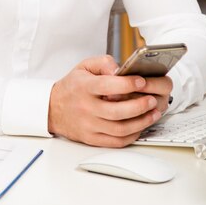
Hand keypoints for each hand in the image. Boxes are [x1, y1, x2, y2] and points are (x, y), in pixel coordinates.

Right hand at [48, 55, 164, 146]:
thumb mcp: (84, 67)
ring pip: (120, 129)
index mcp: (84, 87)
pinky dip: (132, 135)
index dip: (128, 84)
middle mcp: (86, 108)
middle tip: (152, 99)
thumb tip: (120, 69)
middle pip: (117, 111)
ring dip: (141, 122)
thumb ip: (103, 63)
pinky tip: (141, 126)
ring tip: (153, 113)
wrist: (53, 108)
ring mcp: (89, 126)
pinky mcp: (92, 139)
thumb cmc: (72, 86)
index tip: (141, 81)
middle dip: (139, 106)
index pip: (108, 86)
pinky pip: (116, 141)